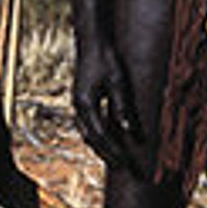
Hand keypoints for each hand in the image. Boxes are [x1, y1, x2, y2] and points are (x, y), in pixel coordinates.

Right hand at [73, 39, 146, 172]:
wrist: (92, 40)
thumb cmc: (106, 58)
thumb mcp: (117, 81)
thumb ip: (121, 107)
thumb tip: (128, 131)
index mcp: (85, 104)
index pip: (100, 135)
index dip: (113, 150)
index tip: (126, 162)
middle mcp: (78, 106)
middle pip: (91, 138)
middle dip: (107, 154)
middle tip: (123, 167)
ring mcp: (77, 103)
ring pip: (87, 133)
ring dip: (101, 146)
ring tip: (117, 157)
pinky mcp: (81, 99)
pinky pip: (88, 124)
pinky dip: (98, 134)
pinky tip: (110, 137)